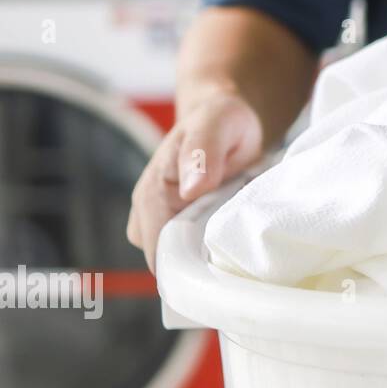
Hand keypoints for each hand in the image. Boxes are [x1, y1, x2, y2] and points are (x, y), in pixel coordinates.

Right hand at [127, 91, 263, 272]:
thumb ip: (202, 152)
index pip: (157, 248)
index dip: (184, 265)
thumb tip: (191, 190)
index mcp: (152, 194)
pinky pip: (191, 251)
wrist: (223, 118)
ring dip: (205, 260)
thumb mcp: (217, 124)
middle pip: (167, 261)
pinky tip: (232, 241)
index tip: (217, 270)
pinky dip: (211, 252)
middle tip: (235, 257)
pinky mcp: (180, 224)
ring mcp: (164, 220)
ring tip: (236, 247)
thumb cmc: (218, 119)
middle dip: (197, 266)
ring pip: (179, 259)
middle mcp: (150, 212)